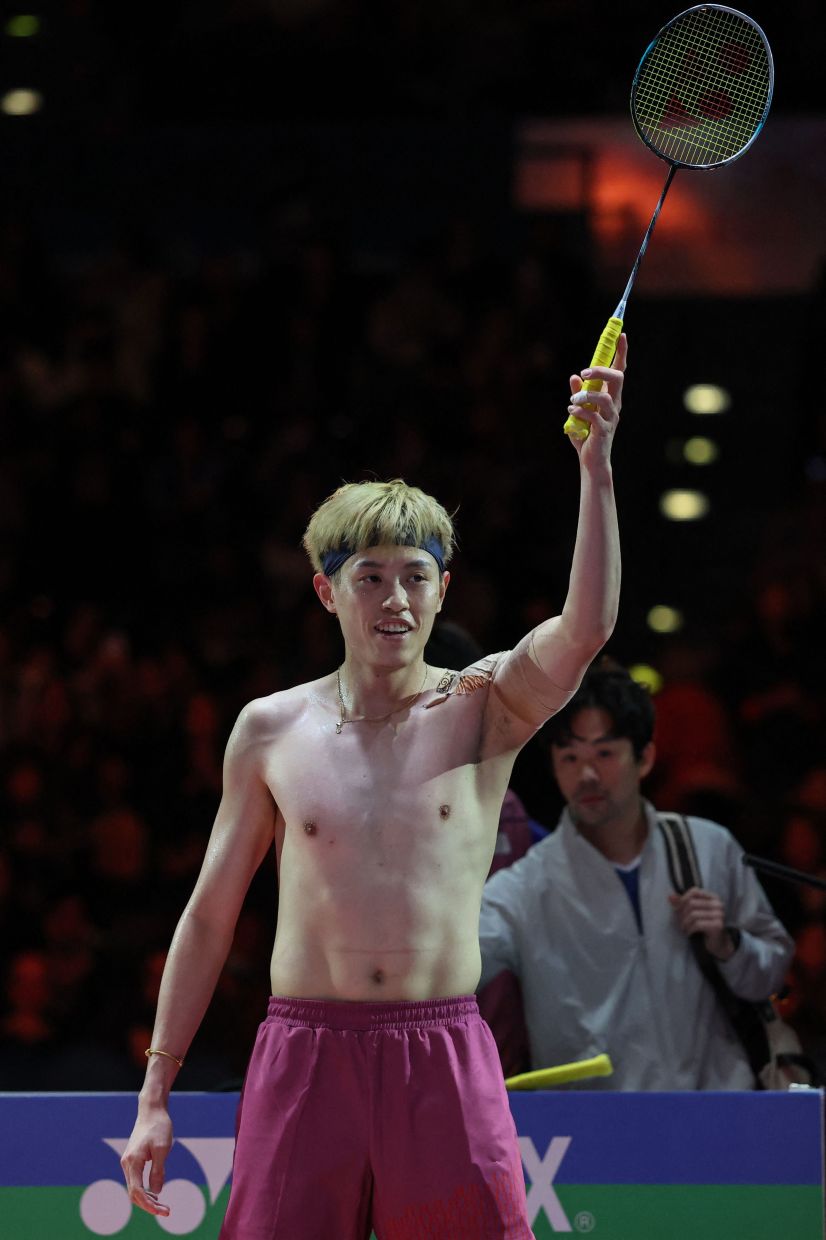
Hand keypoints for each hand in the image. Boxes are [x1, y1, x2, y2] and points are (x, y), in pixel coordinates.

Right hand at [120, 1105, 172, 1216]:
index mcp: (132, 1162)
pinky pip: (135, 1180)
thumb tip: (156, 1192)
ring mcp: (128, 1162)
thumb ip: (158, 1172)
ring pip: (133, 1188)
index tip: (164, 1210)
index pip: (137, 1192)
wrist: (152, 1110)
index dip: (149, 1205)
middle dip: (149, 1205)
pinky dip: (144, 1190)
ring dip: (146, 1199)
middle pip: (133, 1193)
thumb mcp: (163, 1150)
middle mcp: (126, 1164)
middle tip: (166, 1211)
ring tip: (162, 1205)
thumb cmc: (159, 1127)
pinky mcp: (132, 1159)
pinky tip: (155, 1192)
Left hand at [566, 333, 626, 466]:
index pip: (619, 371)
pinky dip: (580, 411)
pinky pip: (594, 417)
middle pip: (617, 379)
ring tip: (573, 399)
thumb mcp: (580, 411)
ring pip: (606, 398)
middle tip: (584, 371)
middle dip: (602, 371)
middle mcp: (614, 405)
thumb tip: (574, 376)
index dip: (621, 353)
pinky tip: (571, 410)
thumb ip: (579, 394)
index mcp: (610, 397)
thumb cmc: (587, 435)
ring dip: (586, 394)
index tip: (621, 334)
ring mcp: (611, 418)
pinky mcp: (604, 431)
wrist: (591, 461)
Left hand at [668, 886, 735, 959]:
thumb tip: (670, 897)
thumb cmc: (704, 926)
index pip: (695, 891)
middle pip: (691, 903)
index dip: (683, 899)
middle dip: (682, 914)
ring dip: (685, 923)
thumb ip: (682, 903)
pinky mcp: (717, 925)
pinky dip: (690, 929)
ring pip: (693, 914)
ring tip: (684, 928)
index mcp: (713, 898)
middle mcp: (718, 904)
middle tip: (680, 922)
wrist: (718, 943)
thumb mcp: (693, 912)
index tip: (677, 909)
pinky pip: (697, 924)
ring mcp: (719, 915)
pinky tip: (689, 933)